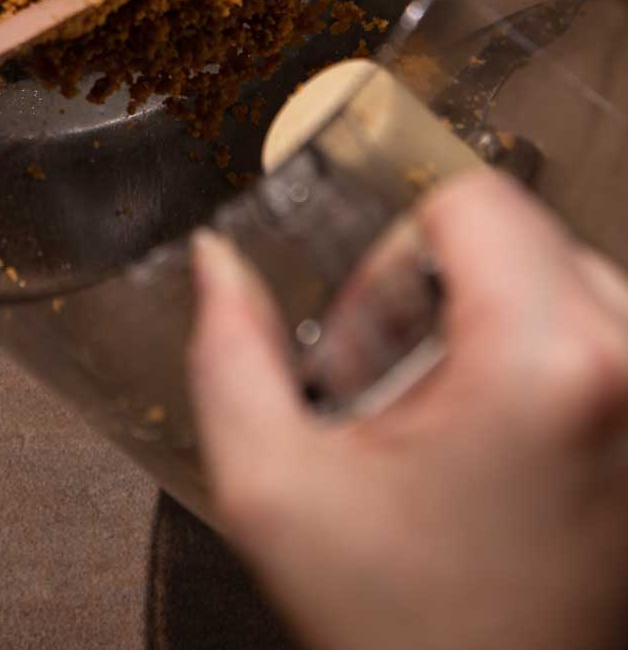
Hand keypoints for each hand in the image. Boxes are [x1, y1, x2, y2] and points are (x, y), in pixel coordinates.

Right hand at [188, 169, 627, 649]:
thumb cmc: (410, 639)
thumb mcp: (277, 493)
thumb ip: (230, 354)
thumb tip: (216, 261)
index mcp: (545, 362)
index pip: (471, 197)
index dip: (392, 247)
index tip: (359, 322)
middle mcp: (626, 367)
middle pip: (515, 230)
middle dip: (431, 286)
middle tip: (379, 379)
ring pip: (556, 274)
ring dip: (484, 315)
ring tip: (428, 411)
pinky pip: (595, 331)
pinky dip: (533, 352)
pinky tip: (480, 433)